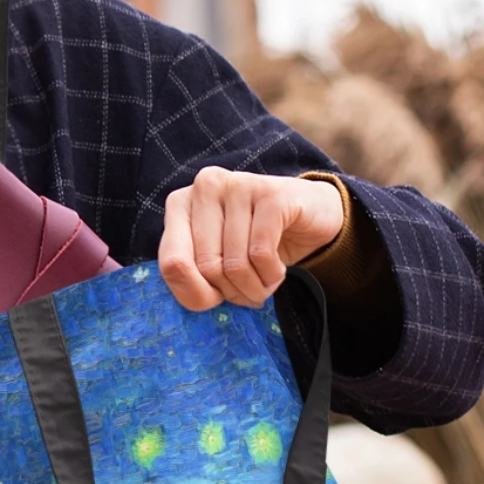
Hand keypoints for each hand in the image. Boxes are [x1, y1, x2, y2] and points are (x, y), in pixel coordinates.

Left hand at [158, 168, 343, 311]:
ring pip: (235, 263)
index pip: (171, 263)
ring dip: (256, 287)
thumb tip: (197, 298)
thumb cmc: (257, 243)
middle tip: (249, 289)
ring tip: (267, 280)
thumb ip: (193, 281)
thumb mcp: (216, 263)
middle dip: (232, 291)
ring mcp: (238, 185)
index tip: (218, 296)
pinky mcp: (271, 194)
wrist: (313, 216)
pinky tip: (278, 269)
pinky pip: (261, 253)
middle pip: (206, 266)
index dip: (197, 293)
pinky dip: (272, 274)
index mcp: (180, 203)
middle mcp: (205, 186)